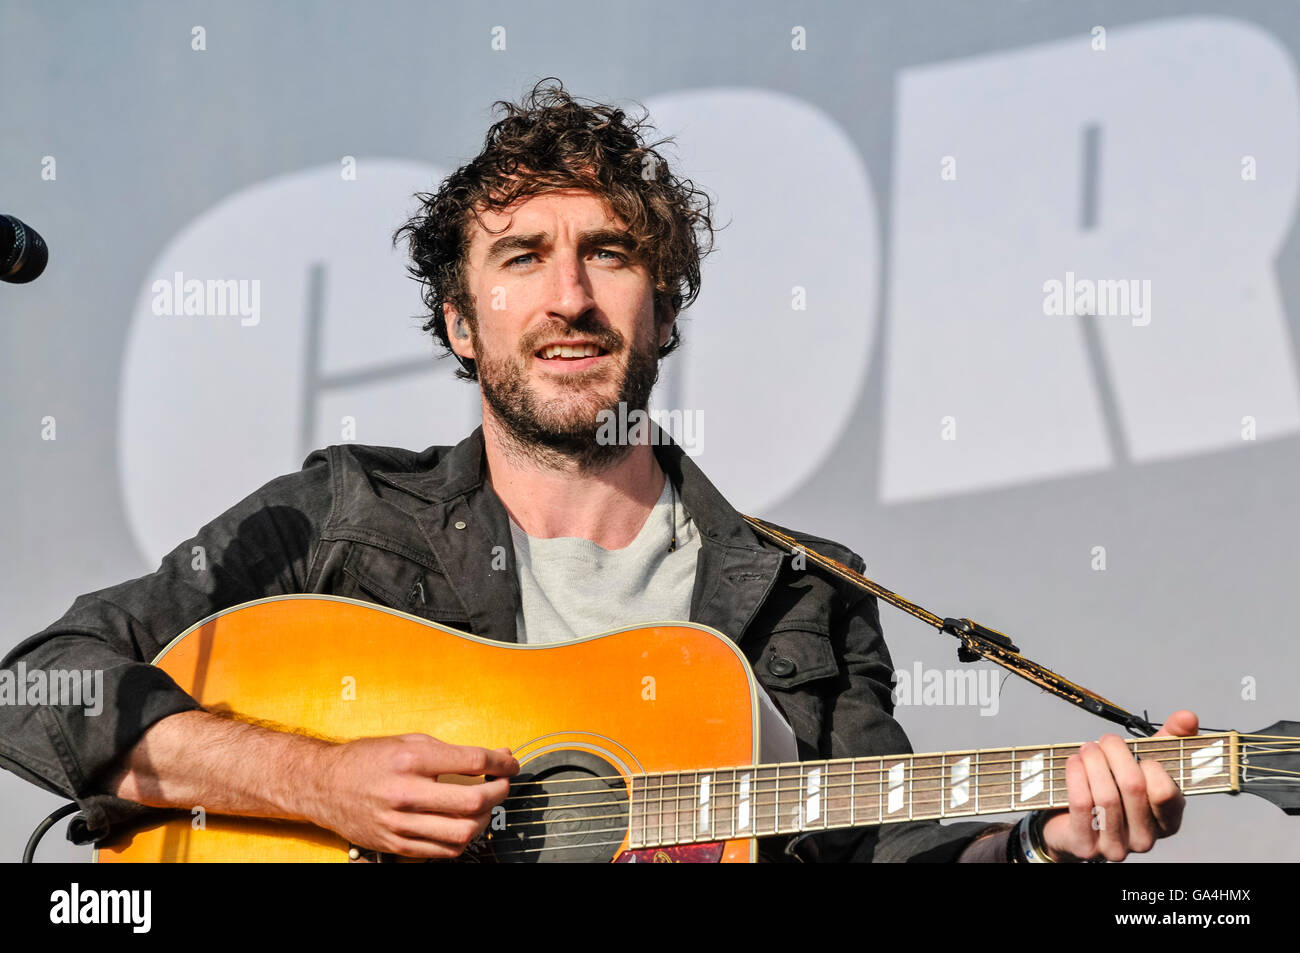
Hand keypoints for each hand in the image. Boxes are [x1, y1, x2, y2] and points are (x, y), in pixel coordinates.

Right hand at [305, 733, 518, 858]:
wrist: (324, 785)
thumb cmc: (367, 760)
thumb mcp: (408, 741)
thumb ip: (451, 751)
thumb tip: (493, 756)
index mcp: (411, 759)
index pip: (472, 762)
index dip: (500, 763)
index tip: (509, 763)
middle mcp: (405, 792)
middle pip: (472, 801)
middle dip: (499, 791)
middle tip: (502, 784)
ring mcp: (400, 823)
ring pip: (462, 831)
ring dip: (484, 819)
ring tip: (485, 807)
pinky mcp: (395, 844)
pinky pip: (442, 850)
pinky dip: (462, 839)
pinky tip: (464, 825)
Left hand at [1038, 710, 1196, 861]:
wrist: (1071, 823)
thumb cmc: (1115, 789)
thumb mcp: (1144, 763)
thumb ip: (1169, 740)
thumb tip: (1188, 716)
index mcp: (1167, 820)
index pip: (1166, 792)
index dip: (1150, 765)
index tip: (1138, 752)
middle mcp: (1146, 839)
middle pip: (1133, 787)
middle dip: (1115, 754)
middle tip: (1105, 740)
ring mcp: (1116, 847)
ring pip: (1106, 796)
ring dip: (1093, 763)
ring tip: (1087, 749)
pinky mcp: (1086, 847)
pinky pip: (1082, 806)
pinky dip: (1076, 777)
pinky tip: (1074, 763)